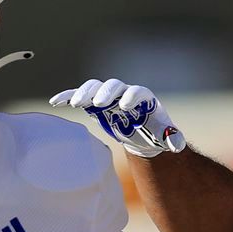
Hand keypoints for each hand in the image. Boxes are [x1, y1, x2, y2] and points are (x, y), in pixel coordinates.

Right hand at [49, 78, 185, 157]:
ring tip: (75, 103)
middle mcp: (124, 93)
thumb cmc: (154, 132)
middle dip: (105, 93)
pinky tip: (56, 102)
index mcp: (143, 98)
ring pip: (94, 87)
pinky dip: (69, 97)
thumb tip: (176, 145)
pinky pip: (80, 96)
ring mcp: (108, 96)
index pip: (137, 92)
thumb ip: (172, 139)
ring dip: (84, 92)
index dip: (131, 96)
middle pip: (112, 86)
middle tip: (97, 103)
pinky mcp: (94, 103)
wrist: (141, 131)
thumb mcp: (165, 137)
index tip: (124, 107)